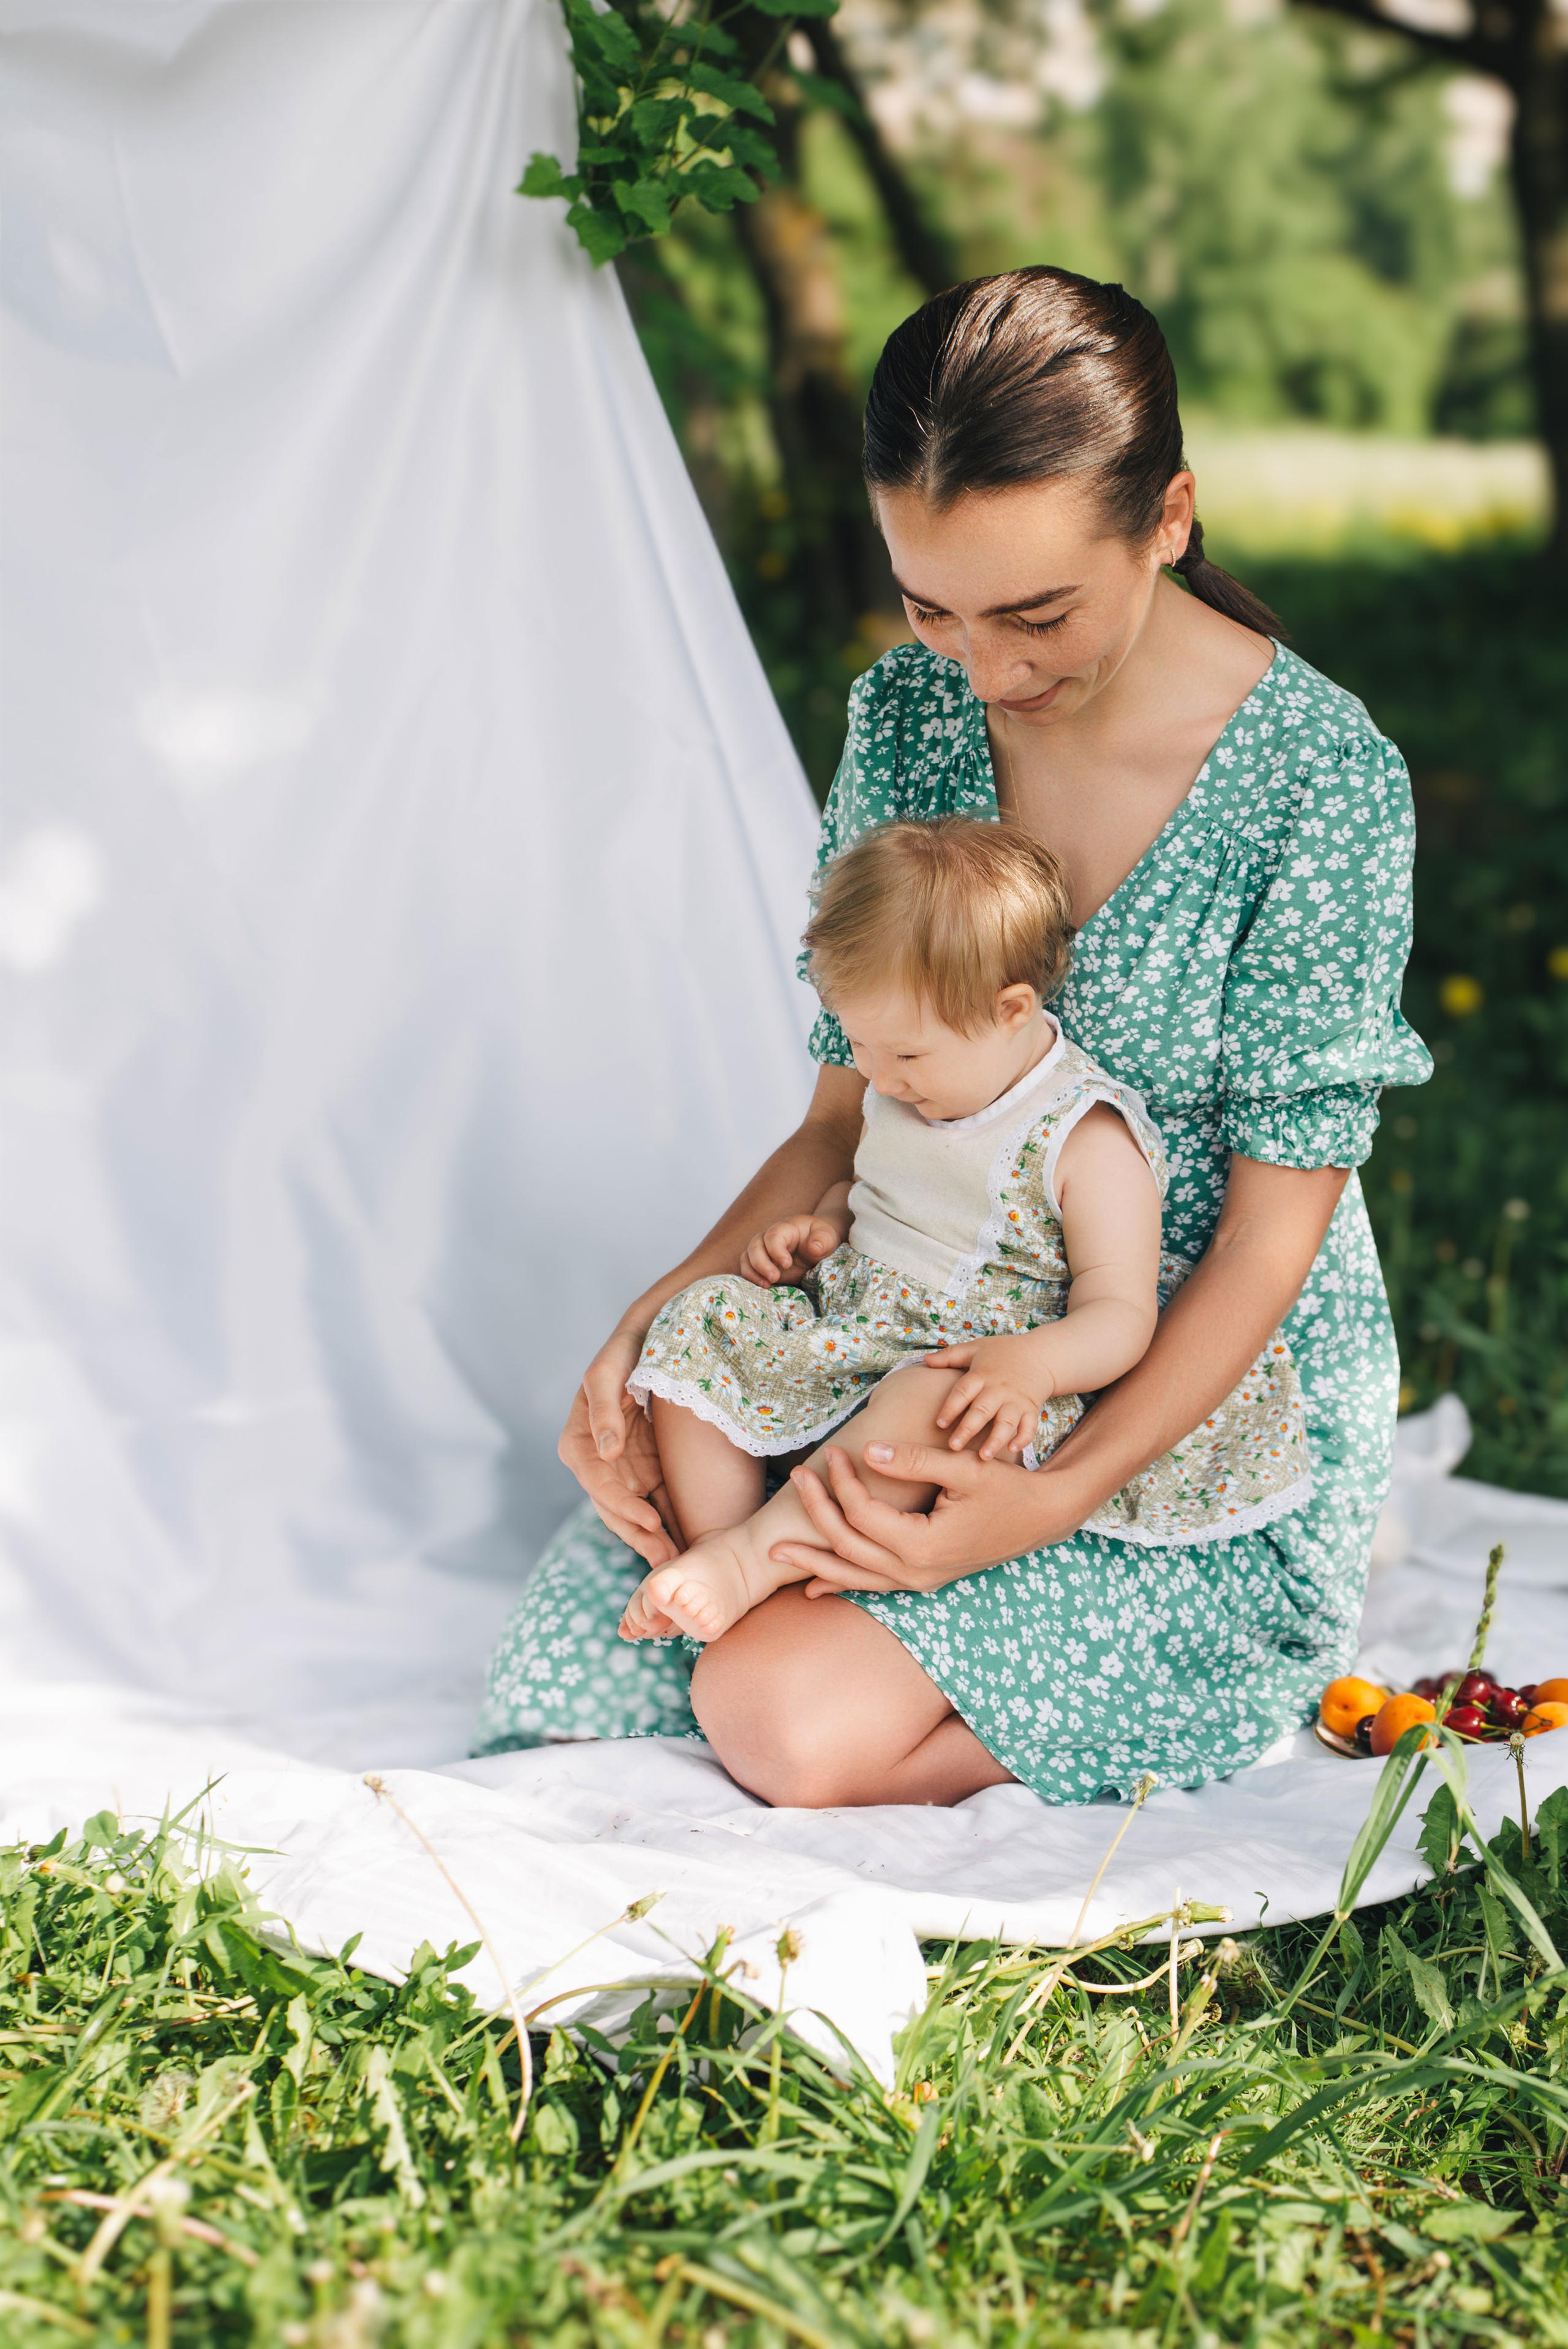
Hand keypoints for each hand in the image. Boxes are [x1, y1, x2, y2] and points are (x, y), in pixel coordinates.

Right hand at [557, 1327, 681, 1568]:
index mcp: (579, 1444)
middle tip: (666, 1560)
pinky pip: (659, 1504)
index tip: (649, 1522)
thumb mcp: (607, 1372)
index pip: (598, 1484)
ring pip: (636, 1515)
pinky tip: (688, 1546)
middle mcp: (599, 1464)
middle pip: (615, 1509)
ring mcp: (625, 1472)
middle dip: (639, 1537)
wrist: (654, 1339)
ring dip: (654, 1540)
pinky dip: (670, 1526)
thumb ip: (603, 1410)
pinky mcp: (650, 1472)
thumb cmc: (625, 1351)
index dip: (622, 1506)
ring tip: (678, 1563)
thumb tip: (606, 1453)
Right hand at [740, 1214, 844, 1287]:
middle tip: (775, 1278)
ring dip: (752, 1272)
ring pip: (747, 1257)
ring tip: (766, 1285)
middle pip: (755, 1246)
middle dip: (761, 1264)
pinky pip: (748, 1268)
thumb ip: (822, 1240)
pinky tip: (763, 1287)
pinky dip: (751, 1278)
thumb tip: (814, 1248)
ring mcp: (763, 1251)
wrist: (818, 1246)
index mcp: (785, 1228)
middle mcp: (769, 1238)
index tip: (787, 1264)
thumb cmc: (822, 1239)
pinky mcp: (762, 1264)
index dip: (776, 1250)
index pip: (773, 1236)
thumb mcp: (828, 1237)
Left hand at [768, 1441, 1087, 1595]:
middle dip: (816, 1515)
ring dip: (815, 1561)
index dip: (842, 1482)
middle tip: (794, 1481)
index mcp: (923, 1545)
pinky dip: (842, 1581)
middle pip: (848, 1547)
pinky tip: (813, 1584)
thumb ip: (915, 1461)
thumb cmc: (1008, 1488)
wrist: (1043, 1516)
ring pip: (855, 1576)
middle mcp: (917, 1572)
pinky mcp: (923, 1580)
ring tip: (776, 1552)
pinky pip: (873, 1584)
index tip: (833, 1453)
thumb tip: (866, 1451)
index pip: (864, 1514)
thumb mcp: (964, 1469)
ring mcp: (919, 1582)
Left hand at [921, 1339, 1053, 1459]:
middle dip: (968, 1429)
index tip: (939, 1423)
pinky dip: (1023, 1438)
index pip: (963, 1391)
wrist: (1040, 1354)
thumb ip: (950, 1356)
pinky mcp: (1031, 1408)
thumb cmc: (1003, 1352)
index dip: (951, 1407)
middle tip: (954, 1447)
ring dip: (995, 1439)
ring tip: (984, 1457)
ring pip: (1006, 1422)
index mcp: (982, 1374)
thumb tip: (925, 1360)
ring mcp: (1016, 1400)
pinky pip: (1029, 1426)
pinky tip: (1013, 1450)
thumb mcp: (976, 1348)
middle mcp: (999, 1389)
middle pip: (982, 1410)